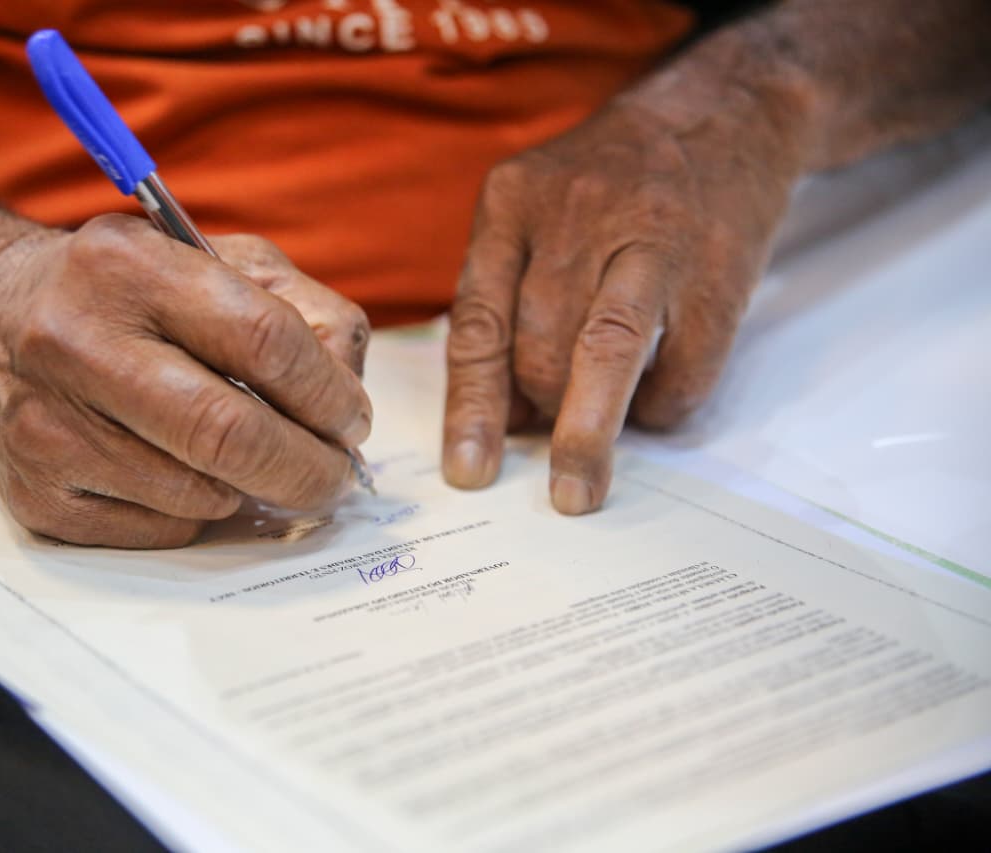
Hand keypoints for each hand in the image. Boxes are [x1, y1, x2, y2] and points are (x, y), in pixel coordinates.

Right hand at [0, 215, 371, 547]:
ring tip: (251, 461)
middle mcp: (74, 342)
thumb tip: (345, 401)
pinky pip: (159, 529)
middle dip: (307, 468)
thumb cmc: (128, 293)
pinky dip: (196, 512)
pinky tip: (181, 472)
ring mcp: (46, 427)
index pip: (263, 340)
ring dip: (250, 490)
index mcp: (129, 265)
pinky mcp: (36, 494)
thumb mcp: (216, 261)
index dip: (328, 394)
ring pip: (198, 493)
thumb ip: (300, 310)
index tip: (352, 421)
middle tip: (334, 476)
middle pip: (229, 433)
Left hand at [443, 83, 803, 512]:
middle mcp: (580, 217)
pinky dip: (659, 410)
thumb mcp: (537, 213)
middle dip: (537, 410)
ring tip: (578, 488)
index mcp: (516, 204)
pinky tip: (649, 408)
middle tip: (545, 442)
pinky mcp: (720, 274)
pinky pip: (683, 370)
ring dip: (588, 435)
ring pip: (607, 357)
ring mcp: (656, 242)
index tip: (469, 470)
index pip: (480, 322)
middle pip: (540, 345)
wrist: (722, 114)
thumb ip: (509, 302)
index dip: (472, 406)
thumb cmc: (609, 186)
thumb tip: (504, 421)